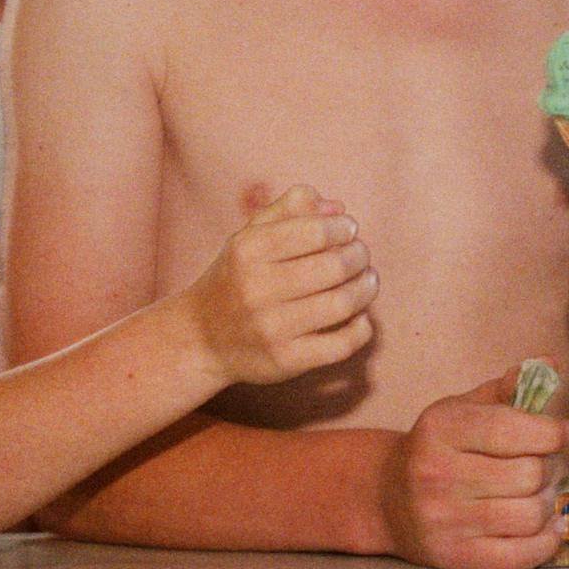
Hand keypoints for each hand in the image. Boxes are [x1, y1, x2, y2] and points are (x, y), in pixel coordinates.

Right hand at [189, 184, 378, 388]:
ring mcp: (271, 328)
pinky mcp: (286, 360)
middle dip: (359, 256)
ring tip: (368, 280)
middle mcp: (256, 289)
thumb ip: (289, 210)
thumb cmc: (236, 279)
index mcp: (248, 251)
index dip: (342, 228)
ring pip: (343, 303)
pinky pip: (342, 344)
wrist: (200, 339)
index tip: (349, 229)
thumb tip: (336, 208)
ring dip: (367, 288)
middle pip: (334, 266)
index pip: (315, 232)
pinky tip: (360, 316)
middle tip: (361, 255)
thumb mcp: (250, 236)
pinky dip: (362, 328)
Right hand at [384, 379, 568, 568]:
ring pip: (530, 514)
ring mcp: (445, 521)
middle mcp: (438, 475)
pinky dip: (547, 542)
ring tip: (541, 493)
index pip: (514, 429)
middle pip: (530, 474)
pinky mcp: (455, 557)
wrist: (387, 498)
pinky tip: (550, 525)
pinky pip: (519, 557)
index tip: (563, 433)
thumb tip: (550, 363)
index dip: (553, 432)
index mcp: (442, 429)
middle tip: (547, 466)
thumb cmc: (438, 448)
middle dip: (551, 467)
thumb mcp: (463, 408)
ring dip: (548, 503)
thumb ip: (508, 387)